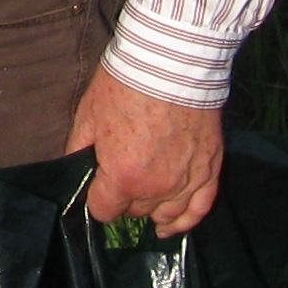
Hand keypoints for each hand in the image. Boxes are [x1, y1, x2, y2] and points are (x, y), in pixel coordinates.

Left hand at [66, 68, 223, 237]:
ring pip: (166, 213)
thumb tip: (77, 172)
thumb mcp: (87, 117)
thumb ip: (79, 152)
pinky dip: (186, 220)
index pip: (103, 211)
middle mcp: (157, 188)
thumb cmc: (125, 86)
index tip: (98, 183)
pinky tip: (172, 225)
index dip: (97, 198)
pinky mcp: (210, 169)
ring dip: (152, 208)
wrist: (172, 61)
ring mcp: (187, 181)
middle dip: (124, 196)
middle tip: (121, 172)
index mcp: (123, 178)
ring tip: (145, 205)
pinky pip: (200, 208)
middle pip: (134, 210)